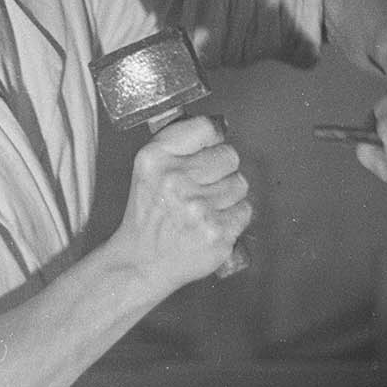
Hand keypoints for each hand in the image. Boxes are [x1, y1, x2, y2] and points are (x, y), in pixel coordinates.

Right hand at [112, 115, 250, 290]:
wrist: (141, 262)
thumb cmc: (150, 212)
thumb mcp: (149, 167)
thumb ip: (179, 141)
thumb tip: (219, 125)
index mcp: (155, 158)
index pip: (206, 127)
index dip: (212, 139)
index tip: (207, 149)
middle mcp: (174, 180)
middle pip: (230, 155)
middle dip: (221, 170)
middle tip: (201, 186)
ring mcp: (197, 208)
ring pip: (240, 183)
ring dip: (227, 195)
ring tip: (203, 208)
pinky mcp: (217, 232)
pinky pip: (245, 210)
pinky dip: (233, 218)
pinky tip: (212, 223)